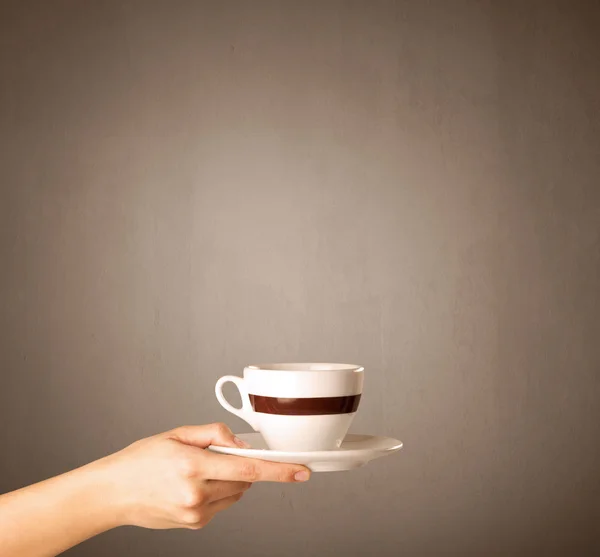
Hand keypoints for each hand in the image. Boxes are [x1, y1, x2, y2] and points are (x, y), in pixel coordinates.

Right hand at [97, 423, 310, 529]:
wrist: (113, 493)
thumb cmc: (142, 459)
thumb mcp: (177, 433)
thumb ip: (215, 434)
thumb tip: (241, 444)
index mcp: (193, 466)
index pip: (248, 468)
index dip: (279, 470)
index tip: (302, 470)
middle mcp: (197, 494)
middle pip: (245, 479)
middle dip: (240, 465)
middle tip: (213, 456)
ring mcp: (196, 514)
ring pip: (237, 492)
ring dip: (231, 479)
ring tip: (198, 471)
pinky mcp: (195, 524)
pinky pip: (223, 504)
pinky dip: (219, 491)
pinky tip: (194, 486)